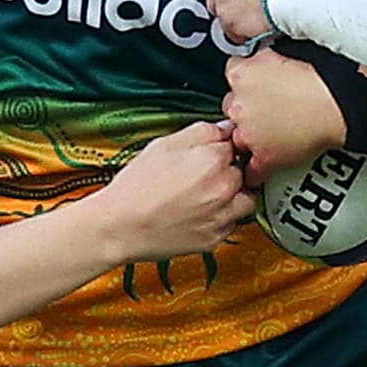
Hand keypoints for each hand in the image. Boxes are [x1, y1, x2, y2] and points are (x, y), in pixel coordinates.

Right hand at [89, 122, 258, 262]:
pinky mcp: (215, 238)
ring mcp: (222, 215)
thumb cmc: (136, 187)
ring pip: (245, 200)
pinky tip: (200, 213)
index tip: (212, 152)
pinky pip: (231, 224)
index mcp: (213, 159)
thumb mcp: (163, 145)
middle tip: (203, 175)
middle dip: (228, 170)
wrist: (120, 227)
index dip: (222, 146)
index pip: (236, 144)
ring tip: (207, 195)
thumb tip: (223, 129)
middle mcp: (224, 188)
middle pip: (243, 172)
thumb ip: (201, 132)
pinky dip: (221, 218)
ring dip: (233, 196)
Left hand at [220, 48, 344, 176]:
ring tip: (270, 130)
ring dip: (250, 134)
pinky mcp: (265, 157)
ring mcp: (249, 133)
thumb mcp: (284, 52)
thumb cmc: (320, 77)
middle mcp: (239, 104)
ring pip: (238, 136)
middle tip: (267, 105)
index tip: (254, 83)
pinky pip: (251, 170)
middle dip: (246, 106)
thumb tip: (262, 59)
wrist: (337, 104)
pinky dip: (255, 171)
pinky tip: (259, 167)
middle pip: (232, 105)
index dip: (246, 79)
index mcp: (241, 75)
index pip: (232, 73)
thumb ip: (263, 58)